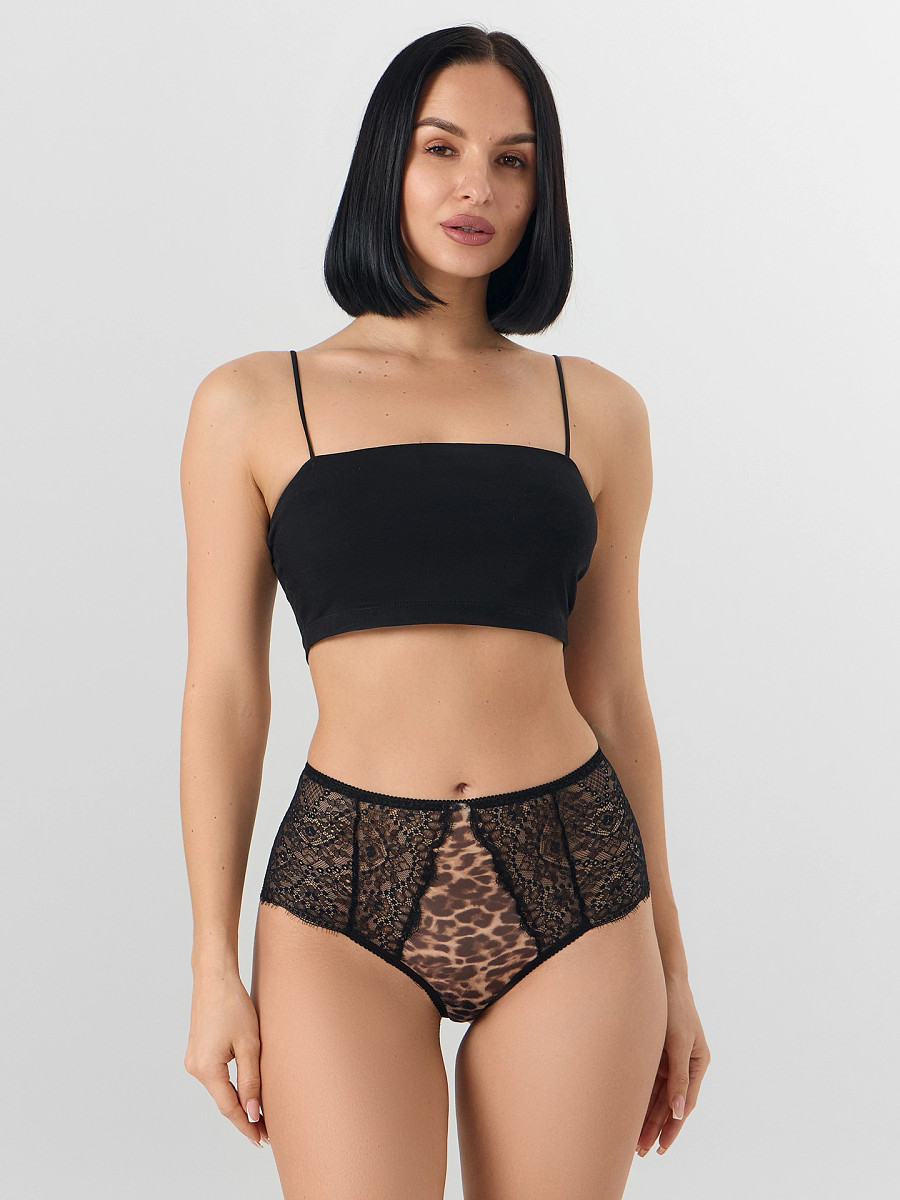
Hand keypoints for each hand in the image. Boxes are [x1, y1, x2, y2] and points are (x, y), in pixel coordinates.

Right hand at [184, 966, 269, 1147]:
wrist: (214, 977)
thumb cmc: (232, 1004)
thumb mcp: (249, 1044)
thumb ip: (251, 1080)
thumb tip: (254, 1112)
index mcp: (207, 1069)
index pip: (229, 1108)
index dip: (246, 1126)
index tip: (261, 1140)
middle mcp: (195, 1068)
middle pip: (222, 1101)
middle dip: (244, 1116)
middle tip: (266, 1131)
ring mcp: (193, 1059)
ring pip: (219, 1089)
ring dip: (237, 1101)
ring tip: (260, 1113)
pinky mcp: (196, 1051)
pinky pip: (215, 1077)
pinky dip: (229, 1086)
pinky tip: (243, 1091)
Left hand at [636, 975, 709, 1156]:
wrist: (660, 975)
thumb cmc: (673, 1005)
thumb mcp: (677, 1041)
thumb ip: (679, 1077)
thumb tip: (678, 1111)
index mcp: (698, 1063)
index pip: (685, 1104)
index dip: (672, 1127)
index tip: (661, 1148)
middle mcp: (685, 1064)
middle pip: (669, 1103)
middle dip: (656, 1128)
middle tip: (641, 1152)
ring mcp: (669, 1059)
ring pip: (657, 1095)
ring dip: (646, 1117)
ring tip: (633, 1141)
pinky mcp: (655, 1052)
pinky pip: (648, 1080)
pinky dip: (640, 1097)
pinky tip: (629, 1112)